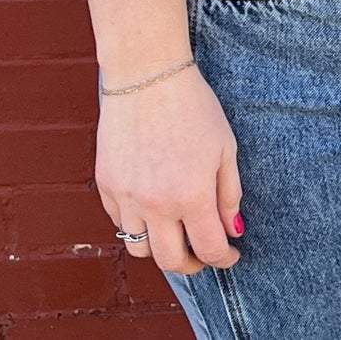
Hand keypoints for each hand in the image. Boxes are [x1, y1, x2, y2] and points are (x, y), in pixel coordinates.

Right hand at [95, 63, 243, 276]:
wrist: (147, 75)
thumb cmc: (193, 106)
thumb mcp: (225, 147)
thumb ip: (229, 194)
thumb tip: (233, 230)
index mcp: (192, 195)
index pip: (210, 250)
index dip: (225, 259)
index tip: (231, 253)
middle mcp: (156, 204)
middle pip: (171, 261)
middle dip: (192, 265)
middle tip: (203, 253)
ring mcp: (127, 197)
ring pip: (140, 249)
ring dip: (161, 247)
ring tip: (175, 231)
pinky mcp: (106, 185)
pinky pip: (120, 222)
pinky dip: (136, 224)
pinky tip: (151, 205)